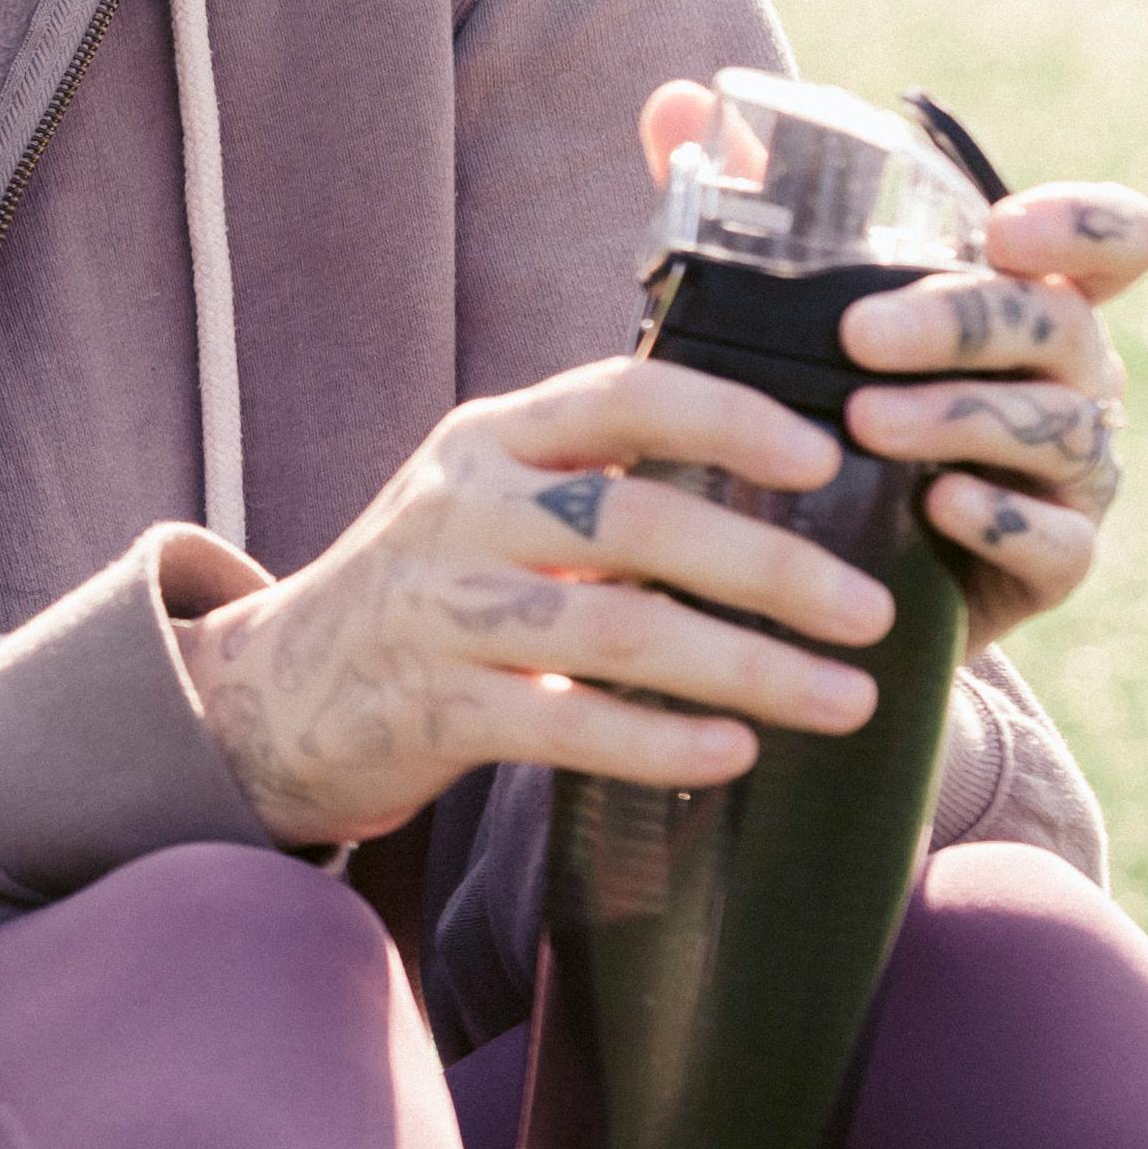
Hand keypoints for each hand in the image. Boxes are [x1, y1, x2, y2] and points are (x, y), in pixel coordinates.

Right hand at [171, 352, 902, 849]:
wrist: (274, 695)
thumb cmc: (424, 590)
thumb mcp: (488, 500)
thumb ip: (595, 477)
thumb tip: (781, 474)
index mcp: (488, 440)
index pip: (622, 396)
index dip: (731, 418)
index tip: (829, 457)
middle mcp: (460, 511)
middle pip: (636, 523)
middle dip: (770, 567)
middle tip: (873, 611)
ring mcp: (440, 612)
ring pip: (616, 632)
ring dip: (747, 667)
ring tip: (848, 698)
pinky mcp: (432, 710)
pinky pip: (567, 726)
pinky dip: (661, 741)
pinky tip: (737, 752)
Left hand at [732, 75, 1147, 649]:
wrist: (825, 562)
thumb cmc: (821, 405)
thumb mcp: (785, 306)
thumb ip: (747, 203)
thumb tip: (676, 100)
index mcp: (1027, 298)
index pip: (1115, 240)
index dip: (1082, 224)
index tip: (1001, 231)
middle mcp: (1074, 375)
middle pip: (1060, 323)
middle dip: (962, 322)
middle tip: (858, 333)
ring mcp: (1077, 472)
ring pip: (1061, 428)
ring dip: (963, 416)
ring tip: (867, 420)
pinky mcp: (1055, 561)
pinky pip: (1058, 541)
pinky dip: (1003, 518)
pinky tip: (941, 506)